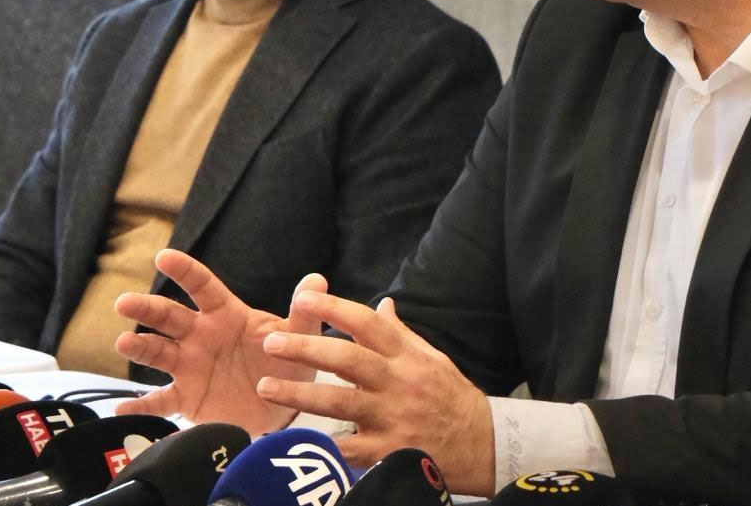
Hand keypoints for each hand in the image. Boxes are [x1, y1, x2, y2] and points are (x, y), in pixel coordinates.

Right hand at [111, 248, 324, 434]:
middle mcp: (200, 336)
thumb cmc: (286, 361)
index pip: (203, 287)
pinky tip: (122, 408)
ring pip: (158, 353)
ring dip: (139, 347)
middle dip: (147, 308)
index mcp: (226, 314)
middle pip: (169, 317)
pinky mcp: (186, 398)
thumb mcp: (298, 337)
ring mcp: (189, 366)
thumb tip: (316, 280)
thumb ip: (303, 312)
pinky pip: (160, 402)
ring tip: (124, 342)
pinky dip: (142, 406)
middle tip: (125, 302)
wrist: (281, 406)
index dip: (185, 271)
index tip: (164, 256)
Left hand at [254, 291, 495, 495]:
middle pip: (347, 359)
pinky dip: (325, 446)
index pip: (367, 323)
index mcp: (406, 356)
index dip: (334, 308)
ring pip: (340, 402)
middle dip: (307, 348)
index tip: (303, 297)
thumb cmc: (451, 398)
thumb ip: (401, 334)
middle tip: (271, 342)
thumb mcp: (432, 358)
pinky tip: (295, 442)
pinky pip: (351, 449)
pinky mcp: (390, 452)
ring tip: (266, 387)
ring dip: (300, 394)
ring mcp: (393, 418)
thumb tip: (382, 304)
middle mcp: (398, 382)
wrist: (484, 445)